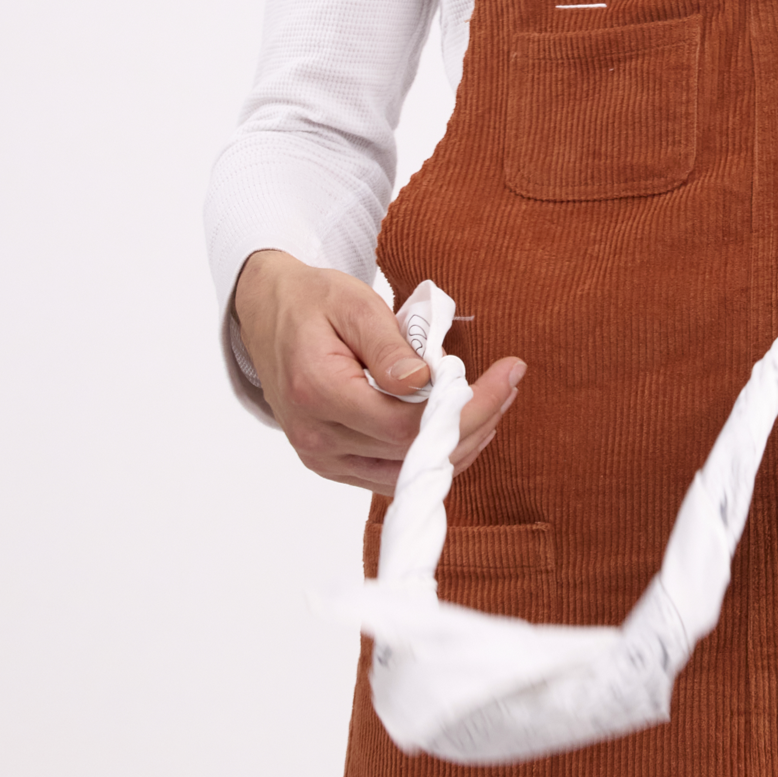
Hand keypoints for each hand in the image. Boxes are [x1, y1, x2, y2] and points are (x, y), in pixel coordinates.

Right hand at [231, 250, 523, 493]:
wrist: (268, 314)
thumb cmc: (312, 302)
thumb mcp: (354, 304)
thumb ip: (389, 345)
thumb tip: (426, 382)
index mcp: (319, 392)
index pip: (409, 423)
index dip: (467, 408)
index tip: (507, 374)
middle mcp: (317, 437)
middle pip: (413, 453)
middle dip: (474, 422)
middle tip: (510, 384)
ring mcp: (322, 458)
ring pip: (407, 472)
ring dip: (459, 444)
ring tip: (495, 402)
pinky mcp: (332, 465)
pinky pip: (392, 474)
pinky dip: (431, 455)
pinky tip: (461, 425)